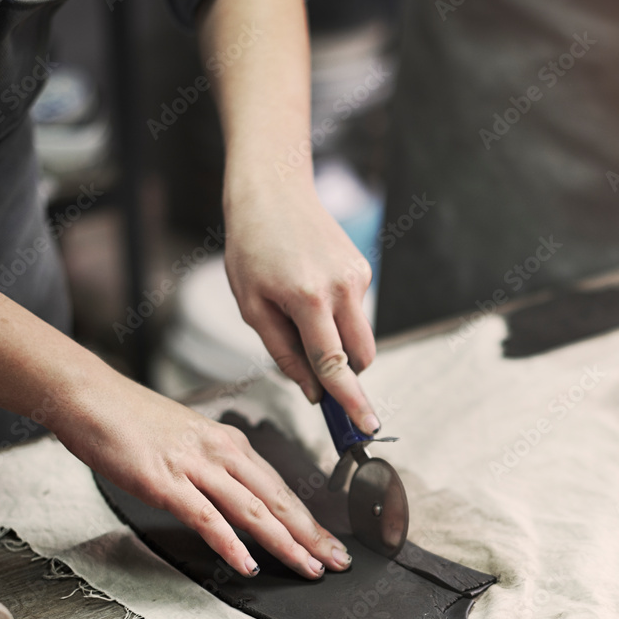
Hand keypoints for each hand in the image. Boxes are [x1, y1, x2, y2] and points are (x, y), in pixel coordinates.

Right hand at [55, 374, 352, 578]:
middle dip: (311, 534)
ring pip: (252, 510)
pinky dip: (230, 543)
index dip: (307, 518)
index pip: (279, 487)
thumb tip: (231, 493)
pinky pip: (206, 517)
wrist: (90, 397)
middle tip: (337, 560)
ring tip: (308, 567)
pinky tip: (247, 563)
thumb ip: (213, 466)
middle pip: (277, 499)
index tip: (328, 541)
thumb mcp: (187, 439)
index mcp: (228, 443)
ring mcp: (194, 467)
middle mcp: (220, 452)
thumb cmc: (131, 419)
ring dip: (285, 542)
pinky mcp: (166, 482)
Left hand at [223, 182, 381, 433]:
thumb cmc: (252, 249)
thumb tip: (312, 391)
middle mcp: (342, 287)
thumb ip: (284, 353)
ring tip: (298, 313)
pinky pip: (356, 312)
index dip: (350, 401)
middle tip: (315, 374)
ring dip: (337, 343)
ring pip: (360, 336)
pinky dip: (337, 317)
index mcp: (308, 299)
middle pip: (360, 357)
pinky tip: (308, 291)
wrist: (273, 191)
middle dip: (345, 374)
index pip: (335, 364)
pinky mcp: (363, 268)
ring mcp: (358, 276)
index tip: (367, 427)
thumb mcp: (252, 307)